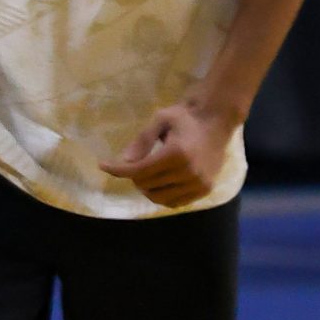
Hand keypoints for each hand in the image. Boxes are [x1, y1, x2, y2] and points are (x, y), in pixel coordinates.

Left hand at [101, 98, 237, 207]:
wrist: (216, 121)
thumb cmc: (185, 117)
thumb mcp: (160, 119)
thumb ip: (142, 140)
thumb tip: (125, 161)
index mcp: (176, 154)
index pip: (140, 170)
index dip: (119, 170)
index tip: (103, 166)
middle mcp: (188, 173)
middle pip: (149, 185)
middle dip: (133, 177)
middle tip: (129, 165)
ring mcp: (198, 184)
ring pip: (162, 198)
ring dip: (147, 189)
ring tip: (143, 175)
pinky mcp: (205, 190)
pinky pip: (177, 202)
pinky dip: (163, 196)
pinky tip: (158, 183)